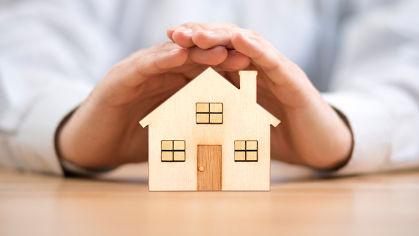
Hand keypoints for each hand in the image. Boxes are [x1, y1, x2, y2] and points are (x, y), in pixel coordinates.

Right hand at [58, 40, 249, 167]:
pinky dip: (160, 59)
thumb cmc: (134, 141)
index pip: (204, 71)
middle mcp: (156, 72)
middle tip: (247, 55)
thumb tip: (231, 143)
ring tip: (220, 50)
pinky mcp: (118, 78)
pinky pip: (142, 65)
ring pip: (170, 56)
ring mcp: (137, 71)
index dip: (229, 69)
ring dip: (195, 52)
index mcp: (171, 83)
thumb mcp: (171, 134)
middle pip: (192, 58)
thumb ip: (195, 130)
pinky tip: (179, 55)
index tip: (255, 72)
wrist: (92, 147)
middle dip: (220, 55)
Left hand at [167, 23, 352, 168]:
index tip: (166, 44)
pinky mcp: (294, 81)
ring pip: (248, 44)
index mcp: (245, 76)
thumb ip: (219, 117)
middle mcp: (260, 67)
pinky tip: (239, 40)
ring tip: (196, 34)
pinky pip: (273, 61)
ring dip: (222, 36)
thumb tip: (183, 126)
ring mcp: (278, 71)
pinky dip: (256, 49)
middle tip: (174, 33)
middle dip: (201, 35)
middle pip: (228, 42)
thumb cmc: (278, 138)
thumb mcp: (241, 126)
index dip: (192, 46)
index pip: (216, 53)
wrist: (319, 149)